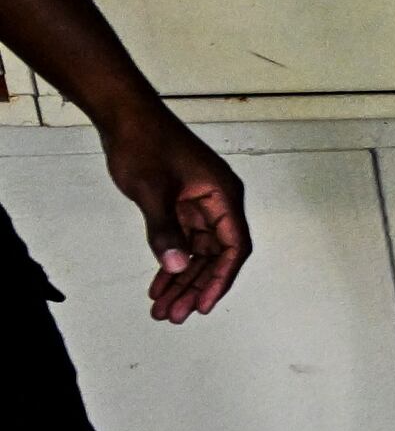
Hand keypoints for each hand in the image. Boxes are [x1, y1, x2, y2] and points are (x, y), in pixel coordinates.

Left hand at [98, 99, 248, 321]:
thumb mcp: (152, 191)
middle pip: (214, 255)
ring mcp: (198, 204)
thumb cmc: (144, 143)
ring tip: (163, 308)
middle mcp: (217, 202)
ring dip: (181, 280)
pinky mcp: (180, 203)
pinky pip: (181, 241)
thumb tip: (176, 265)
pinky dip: (170, 261)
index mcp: (223, 196)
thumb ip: (165, 230)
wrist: (124, 115)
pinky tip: (159, 283)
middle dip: (195, 287)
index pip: (233, 247)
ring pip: (196, 252)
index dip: (220, 279)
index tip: (204, 305)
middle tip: (175, 315)